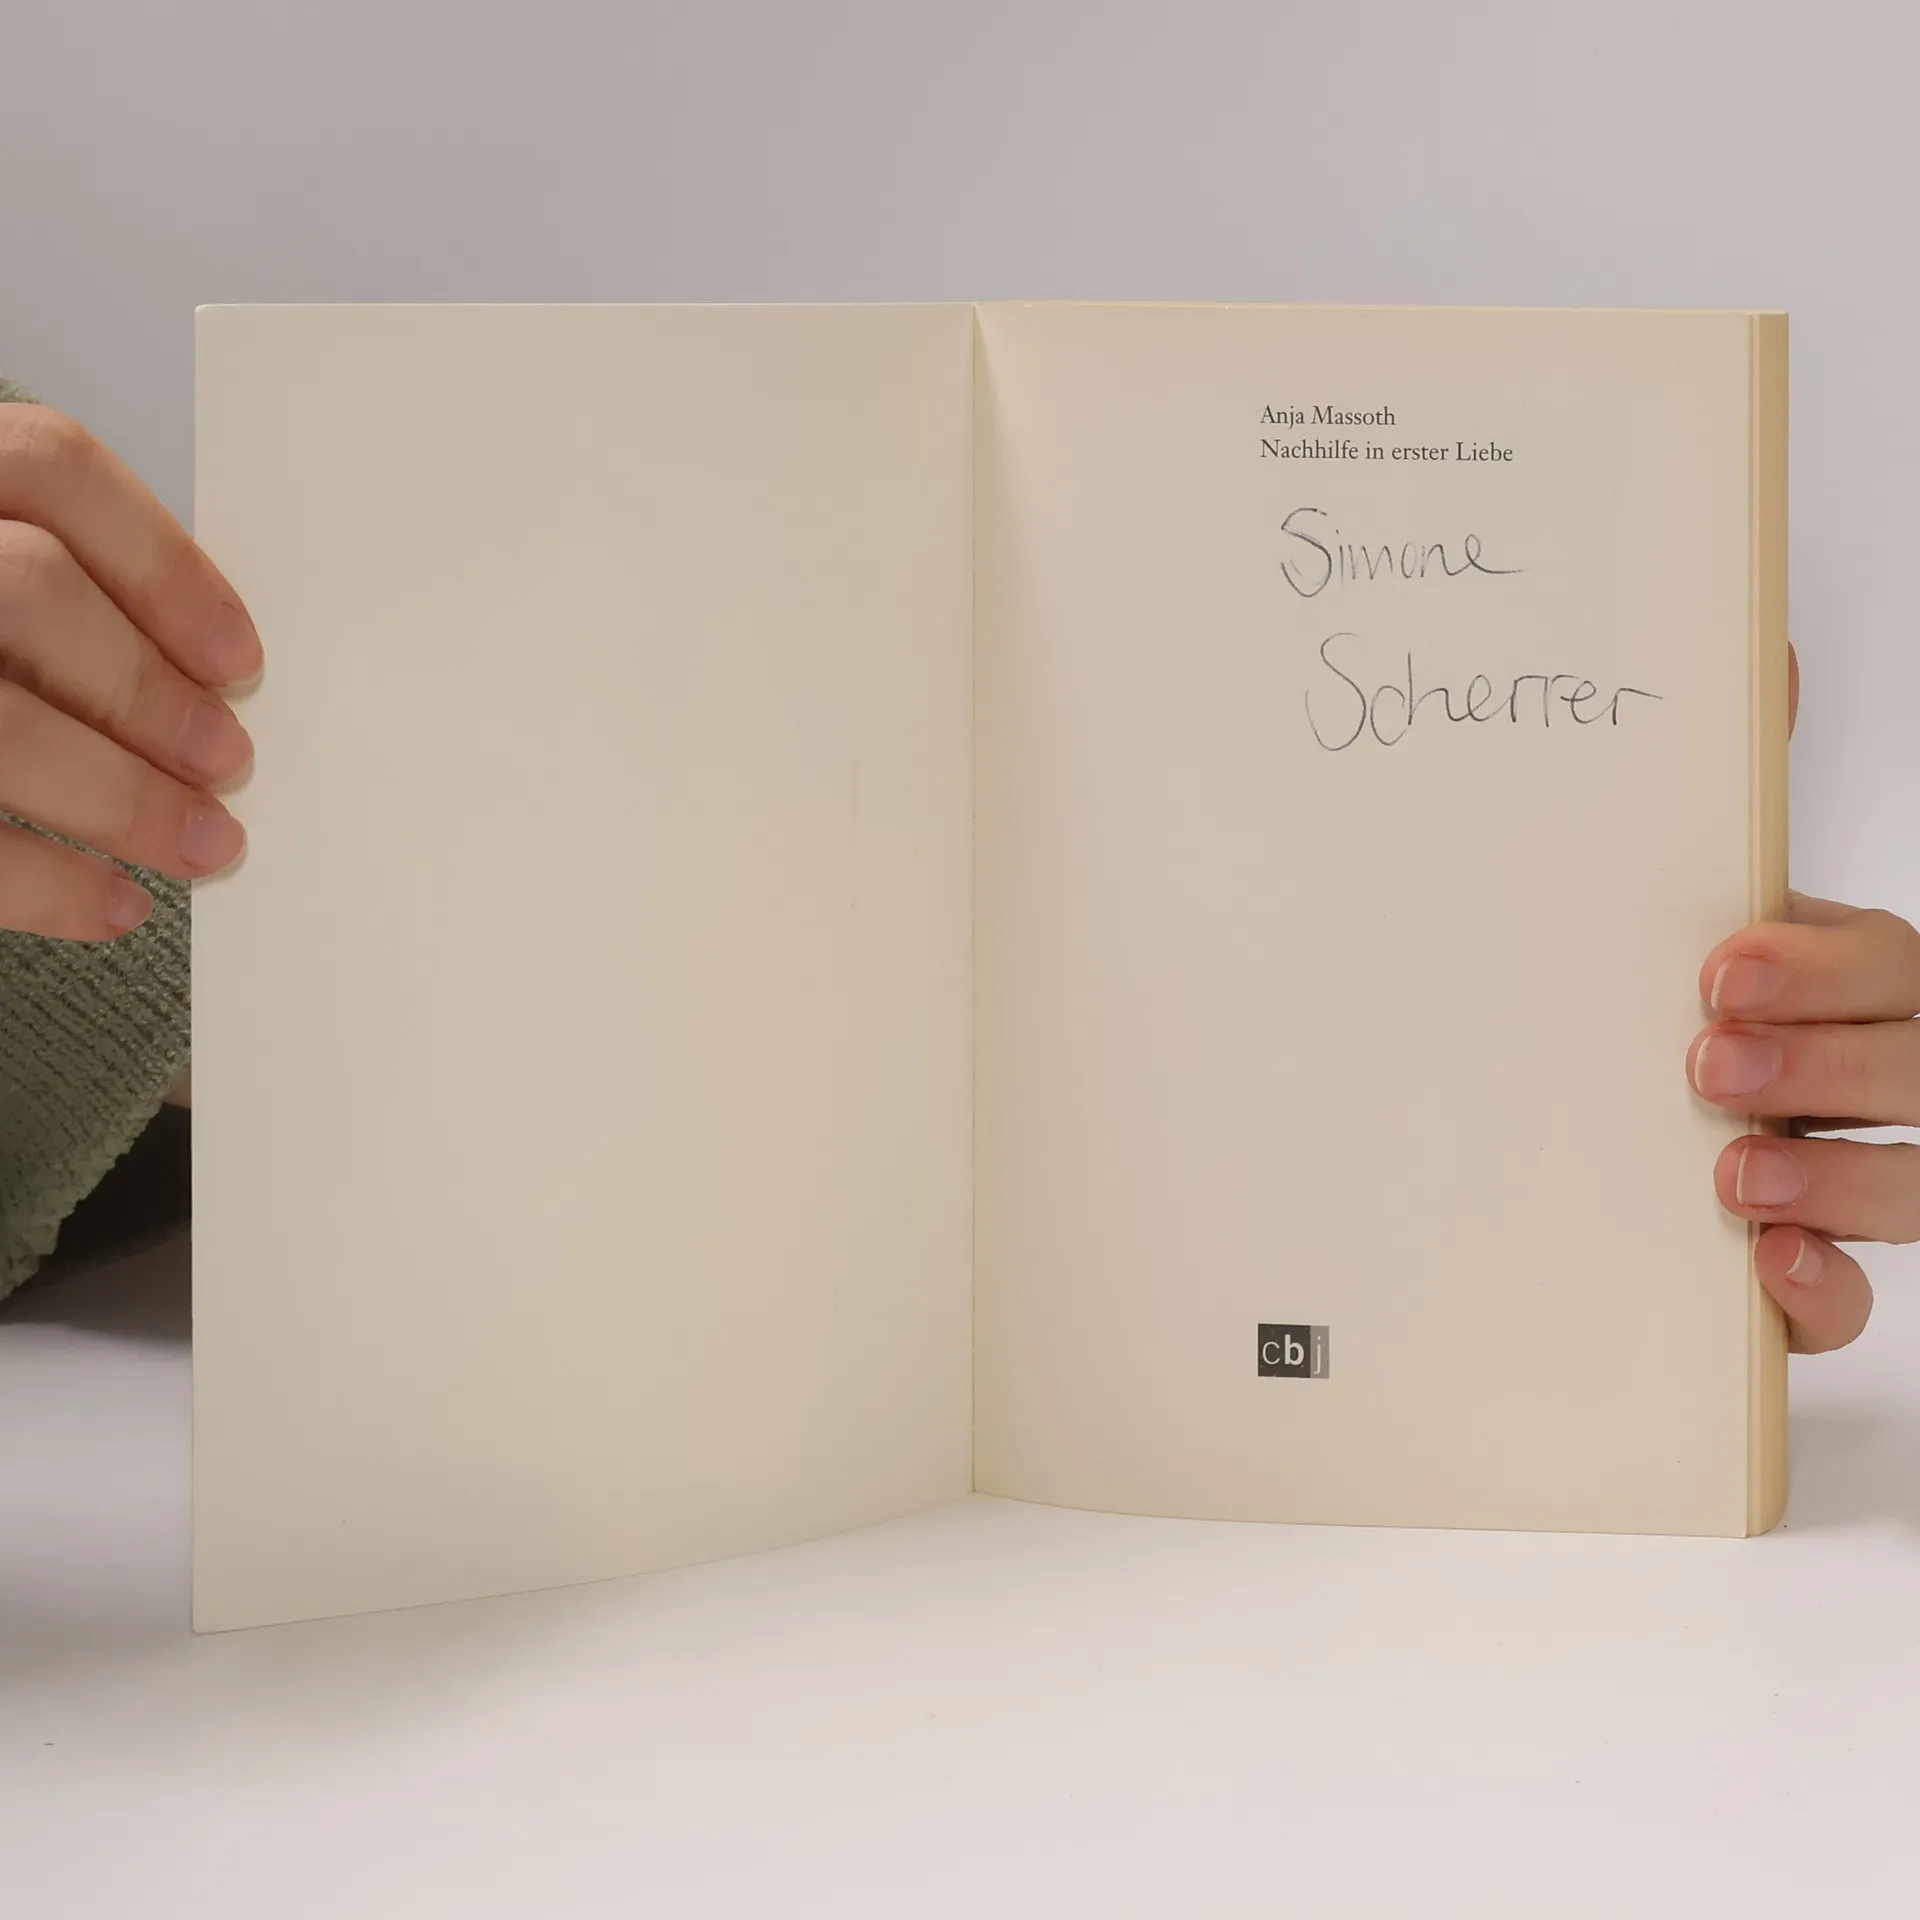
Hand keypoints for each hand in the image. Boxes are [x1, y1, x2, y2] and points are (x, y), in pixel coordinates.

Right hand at [0, 403, 256, 938]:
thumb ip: (55, 594)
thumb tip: (210, 679)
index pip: (47, 469)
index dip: (161, 564)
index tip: (239, 660)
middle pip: (30, 591)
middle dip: (146, 690)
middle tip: (228, 762)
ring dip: (119, 795)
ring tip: (201, 844)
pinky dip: (46, 883)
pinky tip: (112, 905)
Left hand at [1689, 646, 1916, 1351]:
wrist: (1624, 1116)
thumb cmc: (1704, 1002)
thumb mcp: (1707, 908)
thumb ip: (1732, 806)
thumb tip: (1765, 655)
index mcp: (1858, 980)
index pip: (1886, 965)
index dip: (1818, 968)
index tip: (1715, 968)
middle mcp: (1885, 1073)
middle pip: (1915, 1070)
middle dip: (1823, 1064)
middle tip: (1706, 1060)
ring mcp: (1873, 1177)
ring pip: (1917, 1186)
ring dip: (1837, 1180)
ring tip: (1731, 1174)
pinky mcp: (1822, 1272)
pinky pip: (1854, 1303)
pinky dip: (1820, 1292)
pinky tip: (1767, 1271)